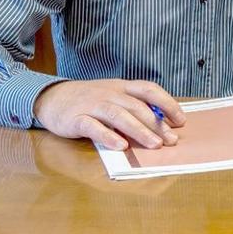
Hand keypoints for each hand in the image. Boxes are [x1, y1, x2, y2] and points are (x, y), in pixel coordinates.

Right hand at [33, 79, 185, 150]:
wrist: (52, 97)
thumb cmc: (89, 100)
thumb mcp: (113, 97)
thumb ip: (133, 107)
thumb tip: (161, 123)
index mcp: (122, 87)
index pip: (149, 90)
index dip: (167, 103)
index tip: (180, 120)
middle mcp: (110, 93)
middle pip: (137, 106)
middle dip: (157, 124)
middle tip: (171, 140)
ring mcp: (93, 105)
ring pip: (120, 116)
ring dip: (139, 131)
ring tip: (155, 144)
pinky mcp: (76, 119)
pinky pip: (94, 127)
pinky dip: (109, 136)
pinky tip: (121, 147)